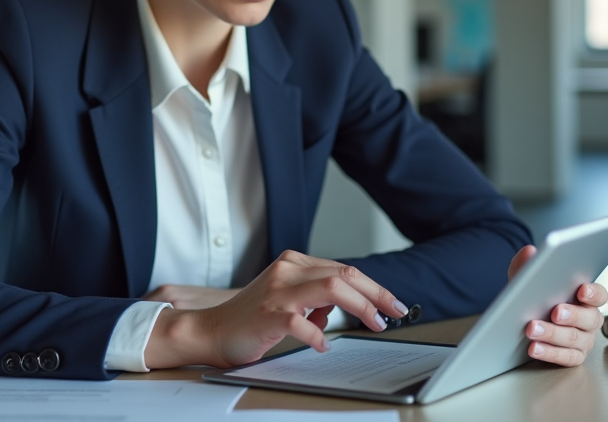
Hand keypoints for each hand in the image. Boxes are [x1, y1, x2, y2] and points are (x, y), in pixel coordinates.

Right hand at [144, 250, 407, 368]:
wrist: (212, 330)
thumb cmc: (251, 318)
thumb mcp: (287, 299)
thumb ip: (314, 298)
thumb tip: (340, 307)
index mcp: (294, 263)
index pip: (344, 270)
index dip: (374, 287)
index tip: (393, 303)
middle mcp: (288, 270)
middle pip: (344, 275)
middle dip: (376, 294)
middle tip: (395, 313)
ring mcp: (278, 291)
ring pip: (332, 288)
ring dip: (360, 307)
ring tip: (373, 324)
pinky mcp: (269, 314)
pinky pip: (304, 322)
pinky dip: (320, 335)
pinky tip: (323, 345)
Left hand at [509, 245, 607, 366]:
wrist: (518, 323)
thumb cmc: (530, 297)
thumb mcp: (524, 279)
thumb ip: (526, 264)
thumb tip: (529, 251)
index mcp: (585, 297)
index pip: (600, 294)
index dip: (594, 293)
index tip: (582, 290)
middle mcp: (589, 319)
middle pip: (590, 318)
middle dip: (572, 315)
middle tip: (555, 312)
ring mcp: (584, 340)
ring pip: (576, 339)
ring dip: (553, 334)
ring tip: (533, 329)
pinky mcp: (573, 357)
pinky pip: (566, 358)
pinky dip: (550, 353)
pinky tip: (534, 348)